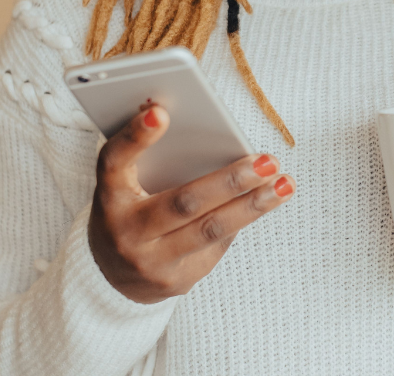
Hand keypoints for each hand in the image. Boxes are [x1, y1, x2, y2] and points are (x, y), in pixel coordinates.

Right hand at [88, 105, 294, 303]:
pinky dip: (242, 219)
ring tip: (285, 183)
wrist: (114, 278)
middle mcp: (123, 231)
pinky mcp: (173, 281)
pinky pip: (217, 245)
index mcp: (109, 196)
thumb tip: (217, 140)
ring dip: (254, 205)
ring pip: (211, 229)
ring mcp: (148, 262)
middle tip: (268, 160)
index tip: (161, 112)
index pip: (114, 161)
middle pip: (182, 202)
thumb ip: (157, 159)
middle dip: (231, 181)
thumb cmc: (132, 211)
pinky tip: (265, 201)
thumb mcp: (130, 184)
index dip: (134, 137)